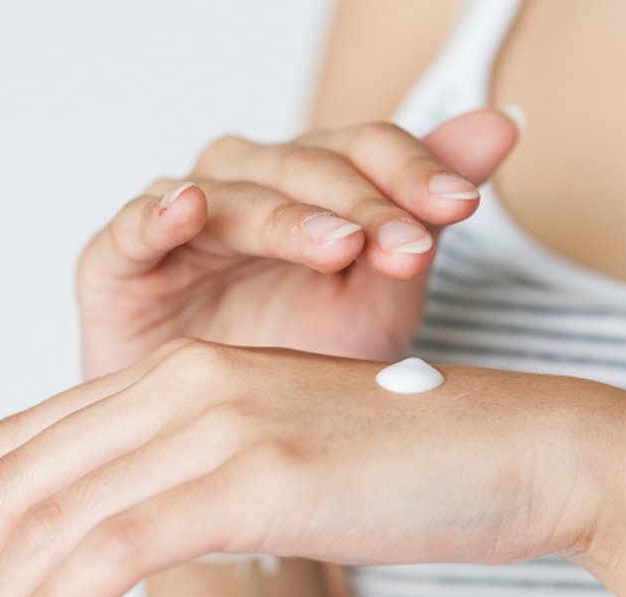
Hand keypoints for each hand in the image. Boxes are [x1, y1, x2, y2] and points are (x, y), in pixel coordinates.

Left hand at [0, 339, 625, 596]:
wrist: (530, 447)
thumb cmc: (424, 464)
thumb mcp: (292, 463)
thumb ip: (211, 481)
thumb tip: (141, 536)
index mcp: (194, 375)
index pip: (38, 441)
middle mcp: (192, 382)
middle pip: (20, 471)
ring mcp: (223, 420)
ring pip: (49, 511)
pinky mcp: (257, 473)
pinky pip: (108, 546)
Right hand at [77, 109, 518, 377]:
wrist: (237, 444)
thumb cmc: (306, 360)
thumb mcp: (386, 292)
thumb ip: (428, 212)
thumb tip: (505, 122)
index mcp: (316, 186)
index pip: (366, 149)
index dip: (413, 170)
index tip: (461, 206)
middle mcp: (250, 187)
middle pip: (307, 167)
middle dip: (363, 204)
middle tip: (408, 243)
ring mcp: (184, 223)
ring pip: (234, 192)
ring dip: (286, 215)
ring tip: (339, 244)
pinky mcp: (119, 265)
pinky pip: (132, 229)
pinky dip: (156, 215)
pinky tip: (190, 208)